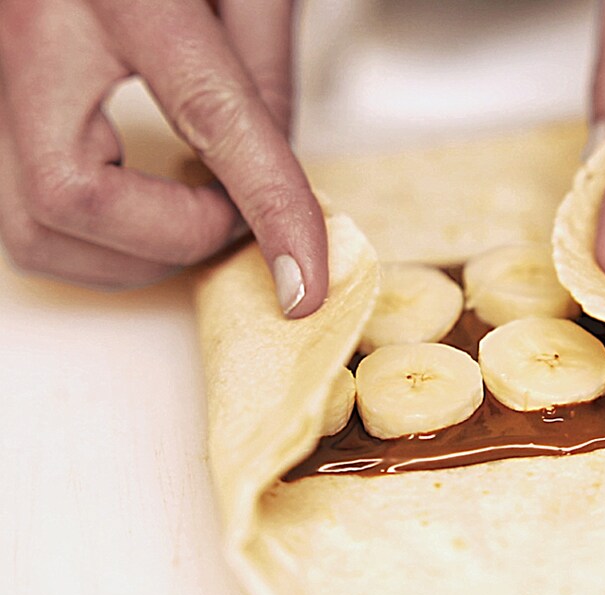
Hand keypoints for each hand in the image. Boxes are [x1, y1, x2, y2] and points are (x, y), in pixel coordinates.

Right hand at [0, 0, 325, 316]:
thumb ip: (265, 78)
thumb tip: (274, 182)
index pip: (209, 117)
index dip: (270, 211)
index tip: (306, 284)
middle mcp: (34, 31)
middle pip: (73, 197)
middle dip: (174, 240)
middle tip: (233, 218)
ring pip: (36, 229)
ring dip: (135, 256)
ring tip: (196, 214)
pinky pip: (28, 217)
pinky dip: (101, 243)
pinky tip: (149, 207)